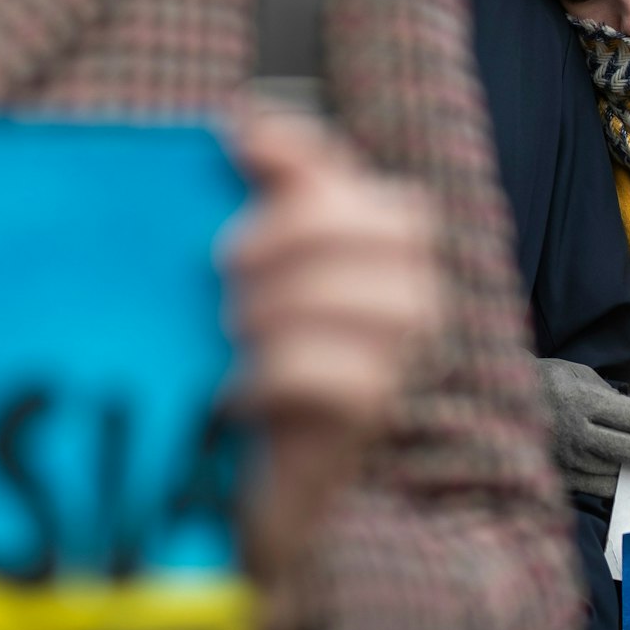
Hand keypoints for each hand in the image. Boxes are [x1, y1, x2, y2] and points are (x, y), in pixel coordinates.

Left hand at [221, 110, 442, 629]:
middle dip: (298, 234)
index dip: (307, 151)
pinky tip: (238, 392)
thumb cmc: (234, 388)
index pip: (359, 178)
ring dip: (288, 306)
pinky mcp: (371, 428)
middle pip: (389, 228)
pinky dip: (282, 374)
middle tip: (223, 273)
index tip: (236, 144)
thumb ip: (251, 208)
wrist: (233, 510)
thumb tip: (245, 120)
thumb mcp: (233, 290)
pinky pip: (350, 379)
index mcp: (366, 259)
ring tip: (232, 334)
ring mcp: (400, 368)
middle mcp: (405, 306)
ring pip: (381, 303)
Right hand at [538, 357, 629, 496]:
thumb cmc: (544, 381)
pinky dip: (617, 483)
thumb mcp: (578, 374)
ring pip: (617, 472)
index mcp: (583, 401)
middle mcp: (576, 432)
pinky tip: (628, 476)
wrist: (496, 403)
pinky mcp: (559, 476)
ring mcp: (566, 458)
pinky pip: (599, 487)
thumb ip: (609, 396)